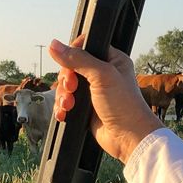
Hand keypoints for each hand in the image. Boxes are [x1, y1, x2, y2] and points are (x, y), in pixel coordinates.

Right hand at [49, 35, 162, 162]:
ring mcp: (94, 92)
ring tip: (68, 105)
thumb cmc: (124, 105)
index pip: (85, 47)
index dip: (72, 54)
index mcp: (112, 60)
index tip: (69, 64)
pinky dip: (62, 108)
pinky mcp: (86, 108)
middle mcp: (102, 74)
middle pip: (71, 68)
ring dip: (63, 96)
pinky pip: (67, 103)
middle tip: (71, 88)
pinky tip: (64, 113)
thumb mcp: (101, 75)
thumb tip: (54, 45)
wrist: (128, 137)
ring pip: (67, 87)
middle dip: (66, 80)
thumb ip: (78, 59)